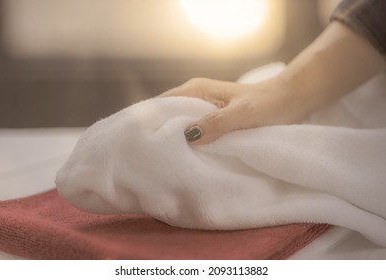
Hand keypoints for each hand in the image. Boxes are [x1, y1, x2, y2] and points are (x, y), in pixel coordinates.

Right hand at [160, 76, 303, 144]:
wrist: (290, 99)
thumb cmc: (269, 104)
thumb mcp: (242, 114)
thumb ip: (216, 122)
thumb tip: (188, 136)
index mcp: (197, 89)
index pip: (163, 102)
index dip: (153, 119)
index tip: (144, 141)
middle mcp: (197, 96)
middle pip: (169, 113)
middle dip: (162, 131)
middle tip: (154, 155)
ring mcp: (205, 107)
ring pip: (182, 123)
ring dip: (176, 138)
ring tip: (168, 158)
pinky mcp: (214, 117)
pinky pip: (196, 129)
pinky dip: (191, 140)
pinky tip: (189, 155)